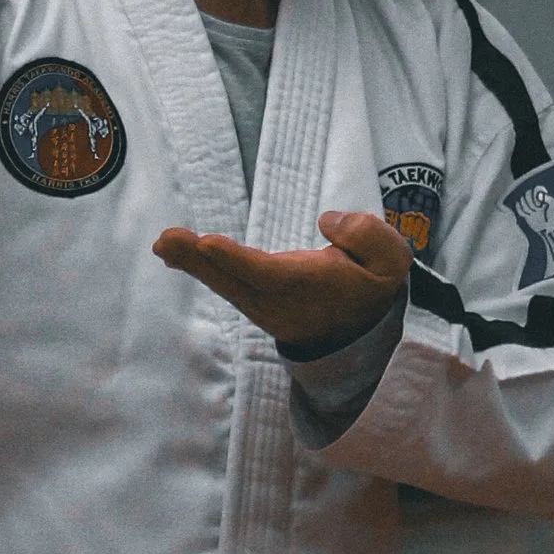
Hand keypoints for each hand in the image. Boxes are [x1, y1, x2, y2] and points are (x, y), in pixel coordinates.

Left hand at [154, 208, 413, 349]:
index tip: (208, 244)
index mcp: (312, 288)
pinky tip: (171, 251)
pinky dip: (196, 266)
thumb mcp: (391, 261)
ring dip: (190, 262)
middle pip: (236, 281)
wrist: (360, 331)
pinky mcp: (253, 301)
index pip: (272, 275)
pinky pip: (222, 283)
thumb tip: (327, 222)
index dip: (238, 260)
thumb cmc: (371, 285)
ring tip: (163, 242)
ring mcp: (263, 305)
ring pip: (224, 283)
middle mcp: (281, 301)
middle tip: (166, 241)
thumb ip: (367, 236)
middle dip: (200, 260)